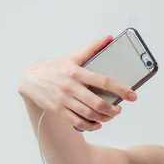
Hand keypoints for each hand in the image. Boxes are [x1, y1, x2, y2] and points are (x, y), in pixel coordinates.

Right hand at [18, 35, 136, 132]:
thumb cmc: (56, 68)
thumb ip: (92, 49)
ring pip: (89, 114)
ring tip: (110, 116)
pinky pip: (78, 122)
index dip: (120, 89)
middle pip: (97, 103)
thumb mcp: (73, 57)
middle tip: (119, 110)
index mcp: (77, 71)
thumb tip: (109, 38)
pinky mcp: (59, 110)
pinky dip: (91, 126)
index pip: (104, 81)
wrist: (32, 79)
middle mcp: (71, 86)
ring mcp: (64, 99)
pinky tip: (98, 124)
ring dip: (104, 118)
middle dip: (113, 110)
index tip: (132, 95)